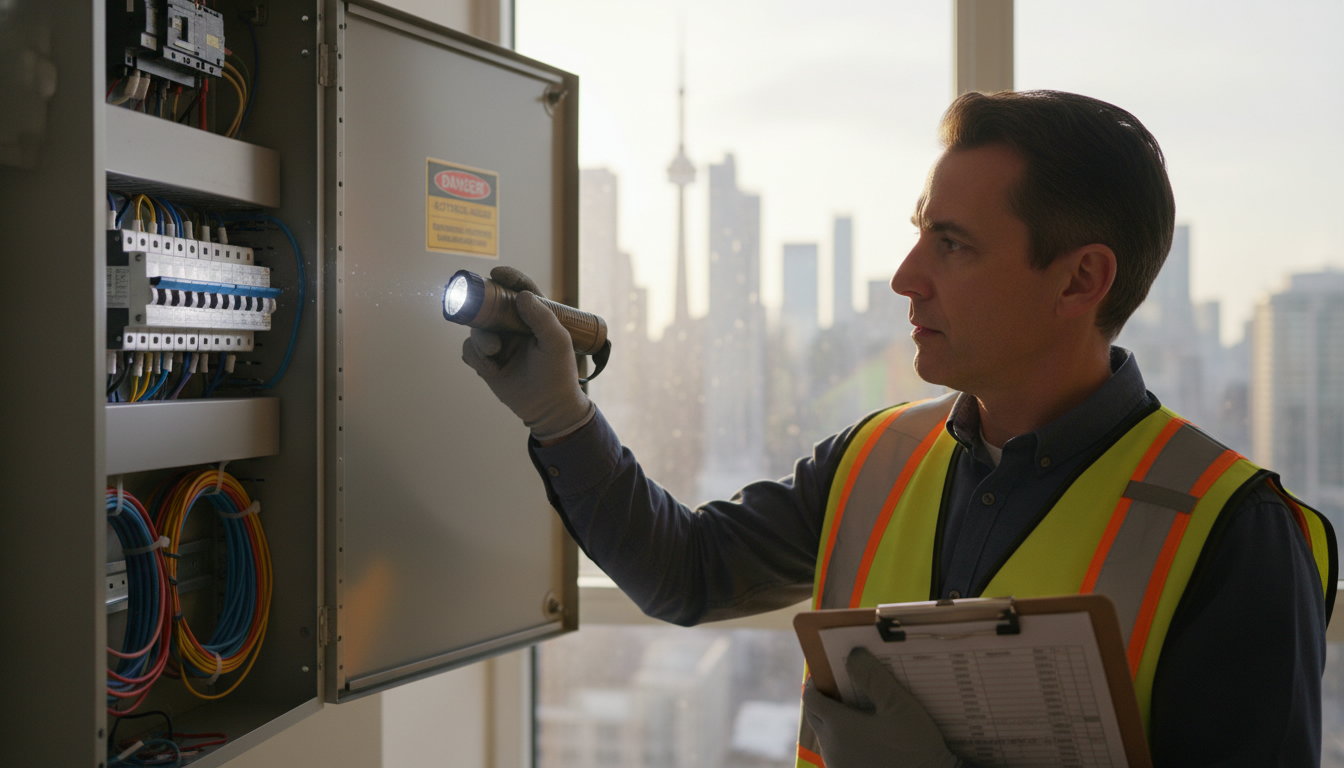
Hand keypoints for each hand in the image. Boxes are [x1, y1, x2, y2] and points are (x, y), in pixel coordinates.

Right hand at [461, 266, 594, 440]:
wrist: (549, 408)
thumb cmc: (558, 373)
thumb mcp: (557, 343)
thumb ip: (543, 318)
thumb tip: (523, 295)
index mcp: (533, 316)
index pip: (519, 289)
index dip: (508, 278)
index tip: (498, 273)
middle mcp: (512, 326)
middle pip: (489, 306)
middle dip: (484, 310)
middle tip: (486, 314)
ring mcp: (497, 342)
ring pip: (476, 329)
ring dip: (481, 339)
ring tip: (494, 352)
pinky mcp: (485, 360)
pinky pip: (469, 350)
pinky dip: (476, 357)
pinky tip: (491, 370)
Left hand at [802, 648, 960, 767]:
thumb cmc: (915, 745)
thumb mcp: (898, 704)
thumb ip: (873, 677)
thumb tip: (853, 655)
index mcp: (838, 727)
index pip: (811, 699)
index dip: (816, 684)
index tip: (827, 674)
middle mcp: (831, 748)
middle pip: (815, 717)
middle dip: (824, 701)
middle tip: (841, 690)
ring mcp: (838, 766)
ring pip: (826, 737)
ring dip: (834, 723)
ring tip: (857, 713)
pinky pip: (838, 754)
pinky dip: (844, 741)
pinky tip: (865, 738)